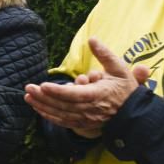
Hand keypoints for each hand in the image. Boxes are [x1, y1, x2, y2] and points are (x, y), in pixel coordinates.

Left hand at [24, 37, 150, 137]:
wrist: (135, 113)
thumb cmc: (126, 88)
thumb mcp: (119, 68)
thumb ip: (104, 54)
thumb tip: (92, 39)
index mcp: (99, 95)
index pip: (76, 94)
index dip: (58, 91)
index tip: (43, 85)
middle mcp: (91, 109)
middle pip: (64, 105)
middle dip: (44, 97)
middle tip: (28, 88)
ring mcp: (87, 119)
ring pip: (61, 114)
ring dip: (43, 106)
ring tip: (28, 97)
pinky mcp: (84, 124)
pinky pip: (63, 122)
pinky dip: (49, 116)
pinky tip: (38, 108)